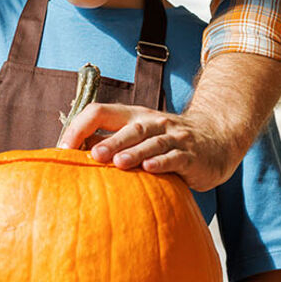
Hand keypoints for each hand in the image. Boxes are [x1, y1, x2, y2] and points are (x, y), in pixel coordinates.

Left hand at [56, 103, 239, 189]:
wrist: (217, 139)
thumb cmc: (167, 142)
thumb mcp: (140, 137)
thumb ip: (111, 142)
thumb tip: (70, 155)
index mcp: (133, 116)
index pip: (101, 112)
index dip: (80, 126)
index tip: (63, 148)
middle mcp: (153, 122)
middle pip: (129, 128)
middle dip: (110, 142)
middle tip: (92, 156)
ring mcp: (174, 137)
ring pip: (152, 142)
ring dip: (134, 152)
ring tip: (118, 164)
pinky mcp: (191, 155)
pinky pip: (175, 157)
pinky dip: (162, 162)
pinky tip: (150, 169)